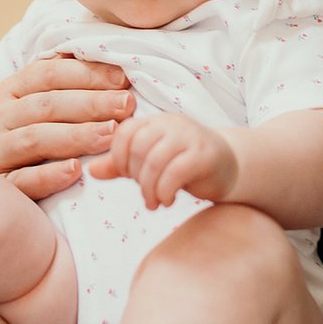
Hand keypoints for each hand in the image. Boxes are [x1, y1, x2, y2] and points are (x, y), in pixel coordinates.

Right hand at [0, 54, 134, 197]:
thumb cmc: (29, 137)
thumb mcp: (41, 105)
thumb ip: (65, 81)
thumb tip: (103, 54)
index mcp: (12, 89)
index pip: (49, 73)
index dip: (87, 74)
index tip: (123, 80)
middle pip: (48, 104)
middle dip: (92, 103)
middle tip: (127, 105)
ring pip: (36, 138)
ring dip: (77, 135)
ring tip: (111, 135)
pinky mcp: (0, 184)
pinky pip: (24, 179)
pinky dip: (50, 175)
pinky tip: (75, 171)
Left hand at [89, 113, 238, 208]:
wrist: (230, 166)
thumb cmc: (187, 164)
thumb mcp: (152, 163)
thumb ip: (123, 166)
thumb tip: (91, 171)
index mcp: (157, 122)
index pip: (126, 132)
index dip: (119, 157)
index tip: (129, 175)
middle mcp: (172, 124)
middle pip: (138, 147)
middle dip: (135, 176)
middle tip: (144, 193)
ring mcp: (190, 137)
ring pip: (154, 161)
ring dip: (149, 188)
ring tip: (154, 202)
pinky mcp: (204, 155)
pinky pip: (175, 172)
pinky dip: (165, 191)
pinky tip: (168, 200)